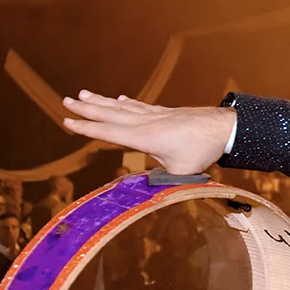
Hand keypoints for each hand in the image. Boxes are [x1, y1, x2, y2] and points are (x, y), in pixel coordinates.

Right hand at [62, 91, 235, 174]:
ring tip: (83, 94)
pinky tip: (119, 98)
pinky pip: (140, 105)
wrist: (224, 127)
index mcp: (145, 137)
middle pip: (110, 113)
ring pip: (123, 106)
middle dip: (87, 108)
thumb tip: (148, 195)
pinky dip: (126, 102)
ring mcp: (156, 114)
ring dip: (102, 100)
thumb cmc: (203, 150)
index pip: (109, 132)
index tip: (67, 121)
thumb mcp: (181, 172)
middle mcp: (146, 122)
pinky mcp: (166, 112)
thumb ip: (162, 181)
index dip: (87, 127)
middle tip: (65, 100)